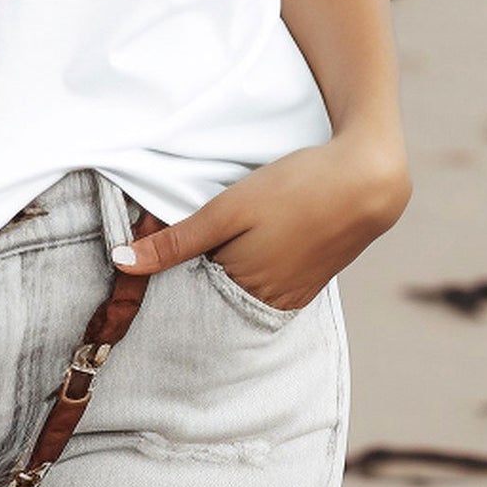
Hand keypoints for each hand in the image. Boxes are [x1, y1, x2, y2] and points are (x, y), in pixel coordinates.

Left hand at [111, 134, 411, 310]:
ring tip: (221, 232)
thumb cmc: (294, 190)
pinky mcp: (308, 282)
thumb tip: (120, 264)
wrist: (365, 181)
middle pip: (213, 294)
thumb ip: (175, 240)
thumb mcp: (226, 210)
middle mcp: (268, 305)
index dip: (166, 270)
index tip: (147, 246)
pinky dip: (249, 265)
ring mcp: (292, 296)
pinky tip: (251, 238)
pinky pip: (266, 282)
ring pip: (239, 287)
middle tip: (183, 233)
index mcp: (243, 291)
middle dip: (193, 272)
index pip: (186, 295)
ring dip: (222, 266)